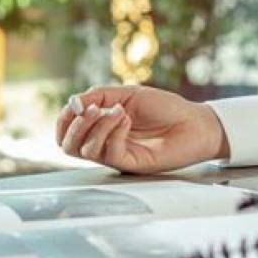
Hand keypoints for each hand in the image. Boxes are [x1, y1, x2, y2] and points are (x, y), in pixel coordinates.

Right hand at [55, 84, 229, 173]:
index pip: (67, 132)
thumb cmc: (164, 108)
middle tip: (92, 109)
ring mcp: (116, 155)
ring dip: (97, 125)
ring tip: (119, 111)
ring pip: (86, 151)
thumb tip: (73, 102)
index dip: (64, 119)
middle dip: (74, 125)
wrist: (194, 122)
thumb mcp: (127, 93)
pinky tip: (127, 119)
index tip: (75, 104)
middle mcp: (104, 143)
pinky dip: (114, 131)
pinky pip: (109, 152)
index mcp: (101, 127)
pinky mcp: (130, 164)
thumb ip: (98, 95)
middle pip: (68, 146)